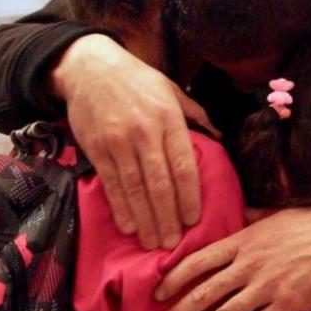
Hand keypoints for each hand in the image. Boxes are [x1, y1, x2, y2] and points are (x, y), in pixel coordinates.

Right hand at [52, 34, 217, 248]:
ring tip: (154, 242)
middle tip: (173, 243)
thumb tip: (219, 136)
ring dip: (145, 219)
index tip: (193, 219)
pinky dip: (120, 208)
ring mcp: (118, 142)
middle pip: (159, 183)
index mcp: (168, 118)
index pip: (183, 164)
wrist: (91, 68)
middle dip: (168, 216)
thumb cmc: (138, 79)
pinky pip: (111, 184)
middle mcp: (144, 132)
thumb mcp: (172, 88)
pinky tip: (129, 226)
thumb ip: (196, 114)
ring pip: (135, 188)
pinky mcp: (97, 149)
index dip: (189, 195)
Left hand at [155, 202, 310, 310]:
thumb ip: (254, 217)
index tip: (159, 290)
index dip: (175, 277)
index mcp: (245, 241)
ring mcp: (268, 286)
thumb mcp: (277, 214)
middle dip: (179, 310)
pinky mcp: (288, 305)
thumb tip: (242, 211)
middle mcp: (250, 264)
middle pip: (204, 292)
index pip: (199, 260)